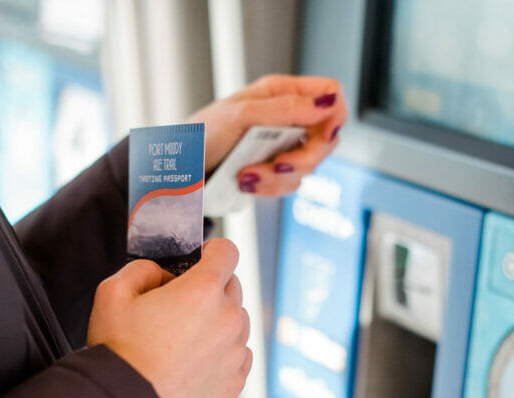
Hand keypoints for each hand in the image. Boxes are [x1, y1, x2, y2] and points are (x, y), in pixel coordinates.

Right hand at [87, 239, 251, 397]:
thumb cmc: (119, 354)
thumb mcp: (112, 293)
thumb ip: (141, 270)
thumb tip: (160, 274)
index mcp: (203, 290)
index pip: (227, 251)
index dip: (212, 251)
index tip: (202, 258)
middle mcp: (228, 318)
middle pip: (232, 286)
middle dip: (209, 288)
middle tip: (178, 305)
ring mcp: (236, 351)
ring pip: (237, 321)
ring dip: (217, 321)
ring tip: (183, 338)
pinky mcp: (235, 380)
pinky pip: (238, 354)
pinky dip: (223, 351)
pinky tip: (194, 359)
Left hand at [186, 74, 346, 195]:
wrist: (179, 168)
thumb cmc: (202, 132)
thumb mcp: (242, 114)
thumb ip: (285, 109)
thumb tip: (327, 104)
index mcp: (282, 93)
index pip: (330, 94)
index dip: (334, 114)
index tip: (321, 137)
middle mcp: (288, 118)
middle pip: (327, 138)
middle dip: (304, 158)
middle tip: (277, 163)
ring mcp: (283, 145)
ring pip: (309, 167)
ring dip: (278, 177)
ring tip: (246, 175)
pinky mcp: (274, 171)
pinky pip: (290, 184)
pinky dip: (269, 188)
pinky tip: (246, 182)